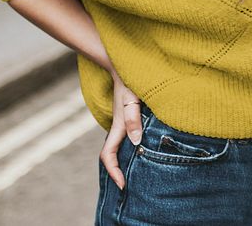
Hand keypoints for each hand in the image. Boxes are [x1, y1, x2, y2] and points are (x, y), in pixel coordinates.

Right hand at [100, 74, 142, 189]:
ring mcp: (123, 123)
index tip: (122, 184)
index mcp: (117, 127)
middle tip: (130, 185)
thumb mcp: (133, 100)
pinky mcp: (129, 117)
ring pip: (120, 147)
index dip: (113, 171)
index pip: (107, 155)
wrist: (126, 66)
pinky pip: (128, 138)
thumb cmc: (130, 82)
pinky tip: (143, 150)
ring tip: (138, 173)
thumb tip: (135, 142)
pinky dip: (132, 148)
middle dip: (118, 171)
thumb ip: (133, 120)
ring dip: (125, 161)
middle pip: (113, 155)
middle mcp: (118, 128)